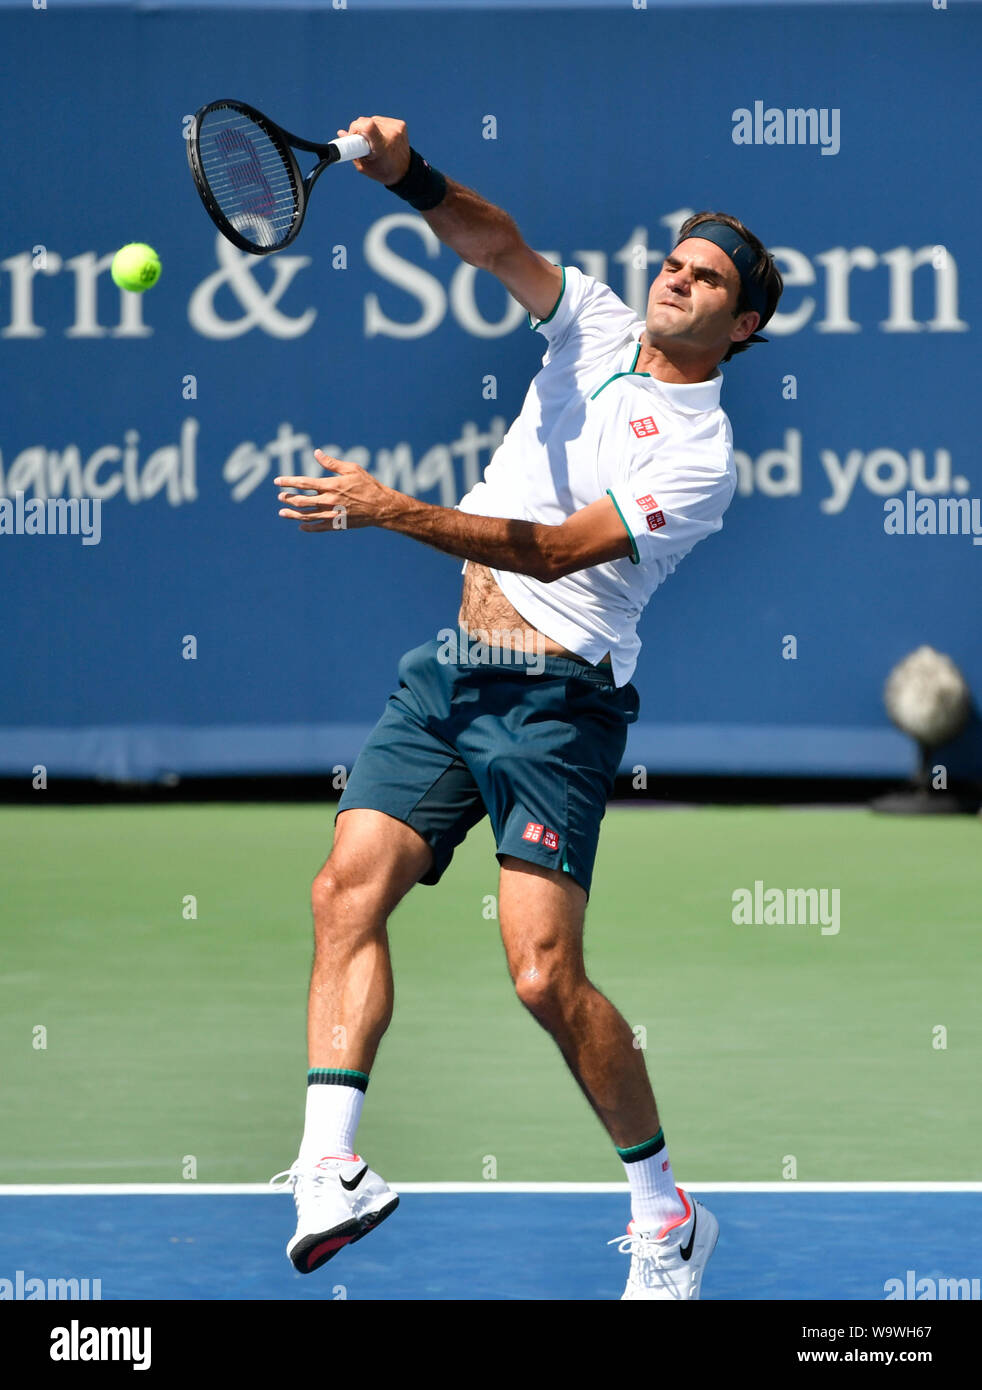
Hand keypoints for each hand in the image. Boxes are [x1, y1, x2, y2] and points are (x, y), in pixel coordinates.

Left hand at [276, 451, 392, 531]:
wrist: (381, 507)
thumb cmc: (367, 485)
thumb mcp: (351, 469)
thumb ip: (331, 463)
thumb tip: (316, 453)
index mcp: (330, 485)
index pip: (303, 483)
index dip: (288, 481)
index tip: (277, 481)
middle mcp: (328, 501)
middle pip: (300, 500)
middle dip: (287, 498)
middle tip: (280, 496)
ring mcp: (331, 514)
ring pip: (306, 516)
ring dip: (292, 514)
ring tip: (282, 512)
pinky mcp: (337, 525)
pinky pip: (318, 528)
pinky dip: (307, 527)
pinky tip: (300, 526)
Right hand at [335, 116, 410, 185]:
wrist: (405, 172)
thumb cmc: (382, 171)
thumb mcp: (363, 165)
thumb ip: (351, 149)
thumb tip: (340, 132)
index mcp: (382, 146)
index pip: (367, 125)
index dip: (355, 128)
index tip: (353, 138)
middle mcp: (391, 134)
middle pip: (365, 121)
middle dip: (359, 130)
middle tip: (363, 143)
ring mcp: (397, 128)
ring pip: (372, 120)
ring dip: (369, 129)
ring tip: (375, 142)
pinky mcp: (400, 123)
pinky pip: (381, 120)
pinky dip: (378, 128)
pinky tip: (382, 138)